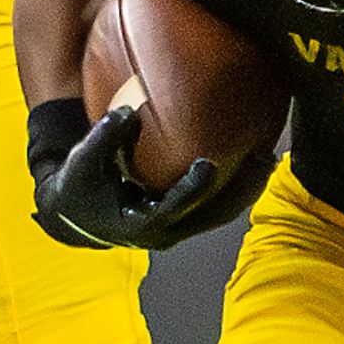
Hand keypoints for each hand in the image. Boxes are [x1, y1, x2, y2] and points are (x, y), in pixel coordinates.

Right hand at [29, 96, 248, 251]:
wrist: (77, 217)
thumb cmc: (78, 186)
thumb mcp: (81, 164)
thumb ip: (103, 138)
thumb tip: (128, 110)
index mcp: (138, 224)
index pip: (171, 207)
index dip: (191, 188)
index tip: (209, 164)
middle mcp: (164, 233)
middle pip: (212, 215)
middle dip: (241, 190)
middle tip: (262, 157)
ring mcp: (177, 230)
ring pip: (221, 215)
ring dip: (247, 190)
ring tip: (267, 157)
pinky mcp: (184, 223)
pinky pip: (218, 208)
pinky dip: (236, 189)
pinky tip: (251, 162)